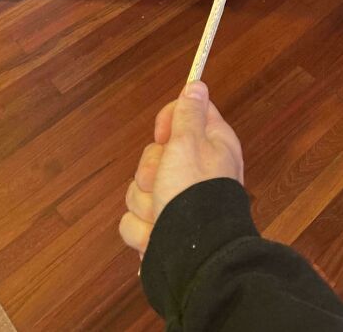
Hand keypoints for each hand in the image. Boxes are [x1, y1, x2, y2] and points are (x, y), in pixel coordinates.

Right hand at [119, 81, 243, 255]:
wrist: (193, 257)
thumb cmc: (194, 193)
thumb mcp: (190, 143)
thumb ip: (188, 114)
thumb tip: (196, 84)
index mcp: (209, 145)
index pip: (184, 114)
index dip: (169, 122)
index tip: (166, 136)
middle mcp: (194, 171)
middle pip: (153, 154)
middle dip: (150, 170)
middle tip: (165, 180)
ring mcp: (175, 201)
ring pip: (139, 188)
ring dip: (146, 203)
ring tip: (163, 213)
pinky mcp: (159, 228)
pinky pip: (134, 219)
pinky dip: (143, 230)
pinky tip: (158, 235)